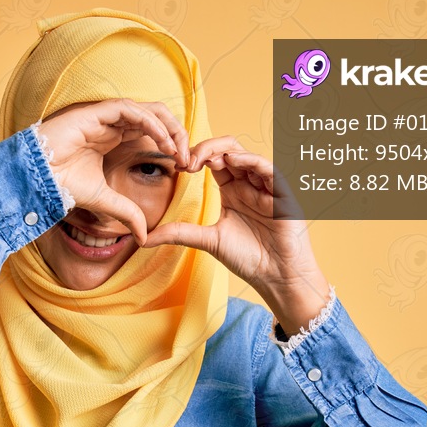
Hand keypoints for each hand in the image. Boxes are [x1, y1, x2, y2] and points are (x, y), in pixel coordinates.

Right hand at [33, 99, 189, 244]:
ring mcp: (104, 116)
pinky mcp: (95, 112)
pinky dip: (150, 123)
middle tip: (187, 158)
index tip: (183, 167)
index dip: (171, 145)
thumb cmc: (63, 186)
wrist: (37, 180)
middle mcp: (111, 124)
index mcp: (114, 138)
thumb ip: (127, 213)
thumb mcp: (106, 201)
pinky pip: (130, 110)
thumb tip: (144, 237)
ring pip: (147, 110)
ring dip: (168, 128)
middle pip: (155, 117)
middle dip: (176, 135)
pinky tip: (161, 142)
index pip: (151, 132)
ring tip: (178, 151)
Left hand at [143, 136, 330, 333]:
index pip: (213, 160)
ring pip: (244, 154)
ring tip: (201, 160)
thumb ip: (179, 233)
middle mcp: (248, 183)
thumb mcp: (208, 241)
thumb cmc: (249, 258)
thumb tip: (144, 238)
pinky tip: (233, 161)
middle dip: (204, 149)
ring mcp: (265, 186)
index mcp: (232, 190)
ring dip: (222, 151)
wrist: (277, 277)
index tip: (177, 167)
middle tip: (185, 161)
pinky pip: (267, 167)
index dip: (194, 157)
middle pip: (227, 150)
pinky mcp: (282, 192)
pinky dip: (250, 160)